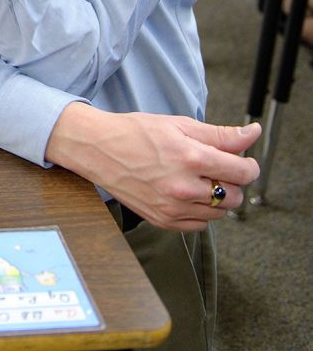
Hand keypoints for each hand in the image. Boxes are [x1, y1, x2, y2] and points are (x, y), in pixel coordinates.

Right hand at [46, 102, 261, 229]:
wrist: (98, 149)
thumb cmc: (136, 133)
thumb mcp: (180, 124)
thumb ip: (220, 134)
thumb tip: (251, 134)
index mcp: (191, 158)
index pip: (242, 172)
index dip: (248, 165)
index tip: (243, 161)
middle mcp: (183, 187)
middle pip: (235, 196)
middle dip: (233, 182)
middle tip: (217, 168)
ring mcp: (172, 208)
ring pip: (219, 213)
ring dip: (217, 198)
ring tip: (198, 179)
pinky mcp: (162, 220)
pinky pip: (199, 225)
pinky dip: (200, 212)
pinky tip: (187, 194)